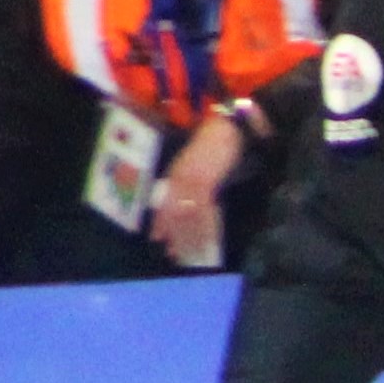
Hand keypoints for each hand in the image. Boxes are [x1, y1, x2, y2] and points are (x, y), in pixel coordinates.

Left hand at [148, 114, 242, 259]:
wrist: (226, 128)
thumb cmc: (214, 142)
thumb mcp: (196, 161)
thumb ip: (190, 178)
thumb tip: (192, 199)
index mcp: (176, 174)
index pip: (164, 203)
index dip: (161, 222)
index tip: (157, 239)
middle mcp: (179, 179)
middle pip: (174, 213)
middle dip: (174, 236)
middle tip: (174, 255)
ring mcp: (192, 181)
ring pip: (186, 216)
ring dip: (189, 237)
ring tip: (189, 254)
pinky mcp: (207, 182)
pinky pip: (204, 211)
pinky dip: (206, 228)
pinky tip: (207, 240)